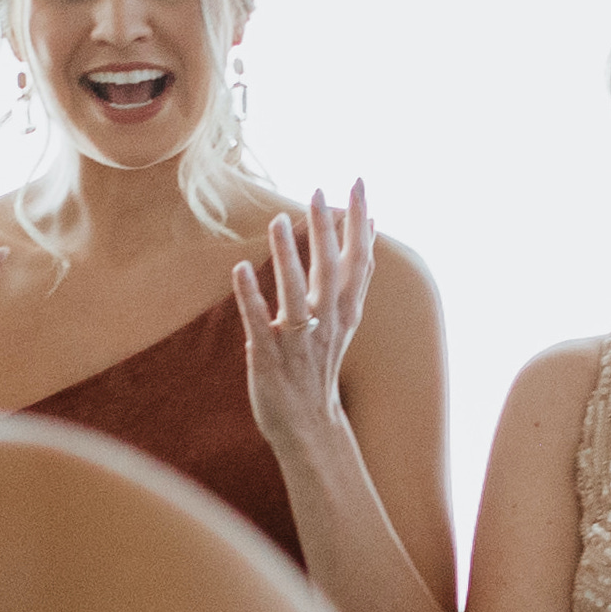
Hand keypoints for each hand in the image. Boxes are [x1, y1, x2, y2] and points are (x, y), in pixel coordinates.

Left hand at [235, 184, 377, 451]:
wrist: (310, 427)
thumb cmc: (320, 365)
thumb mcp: (345, 316)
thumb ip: (353, 273)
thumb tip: (370, 227)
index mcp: (346, 311)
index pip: (358, 260)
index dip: (359, 222)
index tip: (359, 184)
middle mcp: (327, 323)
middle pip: (329, 271)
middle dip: (325, 232)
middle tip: (318, 193)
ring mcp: (298, 341)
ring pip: (296, 296)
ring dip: (287, 258)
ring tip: (278, 222)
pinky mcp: (269, 358)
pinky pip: (259, 323)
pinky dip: (250, 297)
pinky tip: (240, 269)